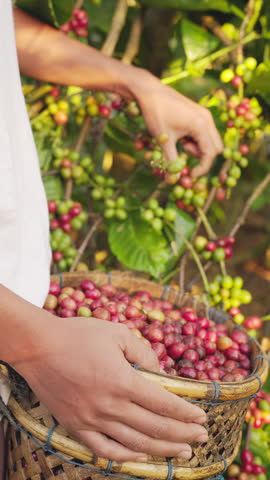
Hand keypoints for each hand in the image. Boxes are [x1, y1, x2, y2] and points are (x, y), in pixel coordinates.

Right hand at [15, 315, 207, 461]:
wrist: (38, 347)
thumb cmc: (79, 336)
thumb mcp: (117, 332)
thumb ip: (144, 351)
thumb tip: (161, 372)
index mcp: (122, 380)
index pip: (163, 403)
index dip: (185, 413)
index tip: (201, 417)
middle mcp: (109, 405)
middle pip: (154, 427)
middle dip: (182, 433)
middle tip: (201, 437)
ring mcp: (92, 420)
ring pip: (135, 443)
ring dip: (162, 450)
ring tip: (182, 453)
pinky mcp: (76, 426)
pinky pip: (104, 450)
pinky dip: (126, 456)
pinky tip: (141, 455)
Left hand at [130, 69, 222, 176]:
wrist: (148, 91)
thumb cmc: (155, 114)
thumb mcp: (164, 140)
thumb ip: (170, 161)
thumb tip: (173, 180)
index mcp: (201, 124)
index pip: (210, 153)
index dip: (202, 168)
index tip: (189, 176)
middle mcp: (207, 119)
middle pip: (215, 148)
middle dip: (202, 158)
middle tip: (184, 159)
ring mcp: (204, 115)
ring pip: (210, 141)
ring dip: (197, 149)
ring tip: (180, 145)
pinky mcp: (199, 114)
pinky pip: (204, 133)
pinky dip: (195, 141)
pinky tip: (180, 137)